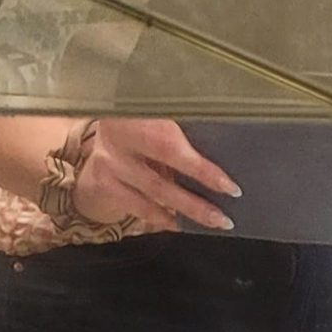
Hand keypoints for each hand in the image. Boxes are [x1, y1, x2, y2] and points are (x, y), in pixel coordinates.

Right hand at [68, 120, 240, 235]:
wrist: (101, 142)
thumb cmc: (141, 129)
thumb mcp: (157, 120)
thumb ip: (181, 130)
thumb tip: (223, 159)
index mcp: (138, 107)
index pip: (175, 138)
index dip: (203, 166)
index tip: (230, 187)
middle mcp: (120, 130)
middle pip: (167, 163)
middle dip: (200, 190)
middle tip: (225, 215)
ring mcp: (109, 158)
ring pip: (156, 190)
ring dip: (188, 209)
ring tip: (214, 221)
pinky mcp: (104, 182)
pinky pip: (138, 206)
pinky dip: (162, 217)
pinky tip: (180, 224)